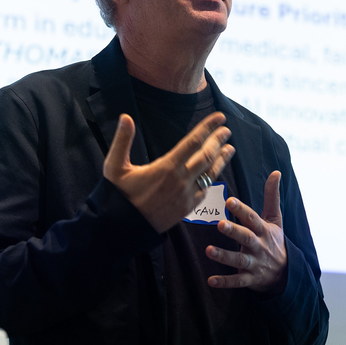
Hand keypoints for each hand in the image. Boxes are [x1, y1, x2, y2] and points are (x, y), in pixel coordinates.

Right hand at [103, 112, 234, 232]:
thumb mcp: (115, 166)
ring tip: (230, 148)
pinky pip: (205, 190)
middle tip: (227, 130)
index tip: (219, 118)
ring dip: (222, 159)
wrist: (123, 227)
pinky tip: (215, 172)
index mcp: (166, 167)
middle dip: (218, 141)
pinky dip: (212, 178)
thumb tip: (125, 117)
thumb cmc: (118, 195)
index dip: (208, 128)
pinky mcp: (187, 208)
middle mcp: (180, 180)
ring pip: (210, 174)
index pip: (193, 142)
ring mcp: (186, 195)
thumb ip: (122, 140)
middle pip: (207, 156)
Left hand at [206, 171, 287, 293]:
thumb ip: (272, 196)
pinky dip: (224, 282)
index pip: (252, 218)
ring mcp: (254, 264)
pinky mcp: (250, 279)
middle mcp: (259, 246)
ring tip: (208, 250)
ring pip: (239, 260)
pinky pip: (237, 281)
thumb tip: (275, 172)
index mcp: (263, 230)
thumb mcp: (276, 219)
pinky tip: (210, 280)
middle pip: (246, 238)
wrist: (286, 273)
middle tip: (220, 224)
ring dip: (224, 256)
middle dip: (234, 231)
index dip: (242, 210)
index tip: (230, 200)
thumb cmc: (275, 241)